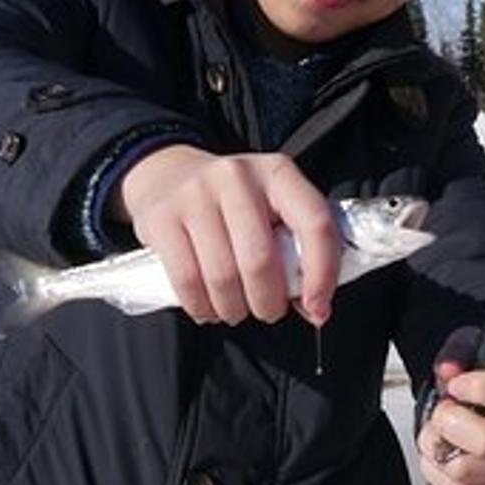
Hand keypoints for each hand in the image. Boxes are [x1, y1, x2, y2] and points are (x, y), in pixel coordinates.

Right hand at [113, 147, 339, 325]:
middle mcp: (237, 177)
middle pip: (261, 260)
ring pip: (222, 276)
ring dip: (234, 309)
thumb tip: (316, 311)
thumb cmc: (233, 206)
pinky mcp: (162, 217)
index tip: (318, 308)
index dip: (322, 274)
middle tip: (268, 311)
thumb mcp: (271, 211)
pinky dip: (202, 307)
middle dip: (269, 303)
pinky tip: (208, 308)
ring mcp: (195, 194)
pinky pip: (186, 280)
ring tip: (236, 310)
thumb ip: (296, 253)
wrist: (168, 174)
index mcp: (278, 174)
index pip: (314, 223)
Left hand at [417, 355, 484, 484]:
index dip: (482, 387)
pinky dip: (436, 470)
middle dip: (450, 423)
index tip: (456, 385)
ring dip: (437, 448)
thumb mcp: (479, 360)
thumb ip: (461, 356)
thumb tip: (447, 370)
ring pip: (465, 469)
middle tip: (442, 412)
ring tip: (438, 432)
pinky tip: (440, 452)